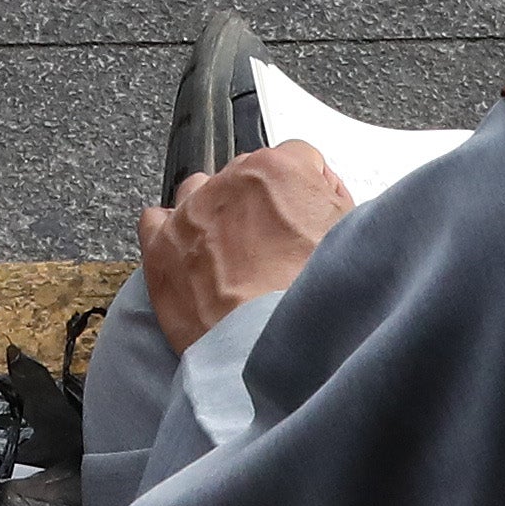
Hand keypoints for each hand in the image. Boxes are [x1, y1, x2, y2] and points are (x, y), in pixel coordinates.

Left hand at [134, 137, 347, 354]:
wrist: (269, 346)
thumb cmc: (311, 300)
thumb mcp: (350, 238)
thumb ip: (334, 205)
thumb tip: (324, 201)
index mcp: (279, 171)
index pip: (298, 159)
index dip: (308, 190)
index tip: (309, 213)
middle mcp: (230, 183)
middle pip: (247, 176)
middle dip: (262, 203)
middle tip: (278, 244)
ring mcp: (190, 213)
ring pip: (199, 192)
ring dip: (215, 213)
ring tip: (234, 254)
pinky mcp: (160, 248)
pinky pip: (154, 219)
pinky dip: (169, 230)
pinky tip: (190, 253)